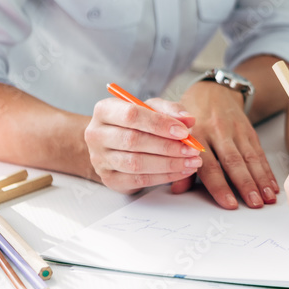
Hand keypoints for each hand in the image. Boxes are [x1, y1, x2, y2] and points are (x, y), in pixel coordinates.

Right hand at [85, 96, 202, 194]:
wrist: (116, 143)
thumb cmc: (138, 122)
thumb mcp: (154, 108)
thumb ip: (171, 111)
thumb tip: (188, 120)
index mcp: (105, 110)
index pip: (131, 115)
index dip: (159, 124)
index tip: (183, 131)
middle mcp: (96, 134)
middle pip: (133, 141)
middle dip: (168, 147)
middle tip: (192, 150)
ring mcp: (100, 158)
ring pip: (135, 163)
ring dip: (168, 164)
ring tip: (191, 162)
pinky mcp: (109, 178)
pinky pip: (138, 180)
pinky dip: (164, 177)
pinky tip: (181, 171)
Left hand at [172, 81, 278, 208]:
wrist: (212, 90)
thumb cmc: (191, 116)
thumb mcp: (177, 133)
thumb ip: (176, 160)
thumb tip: (176, 189)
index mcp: (198, 135)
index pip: (209, 166)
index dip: (220, 186)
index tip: (229, 204)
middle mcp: (218, 132)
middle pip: (234, 162)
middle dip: (246, 185)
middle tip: (254, 204)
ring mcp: (236, 131)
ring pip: (250, 158)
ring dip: (261, 180)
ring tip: (268, 198)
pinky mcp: (249, 131)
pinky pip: (259, 152)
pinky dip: (267, 170)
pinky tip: (273, 185)